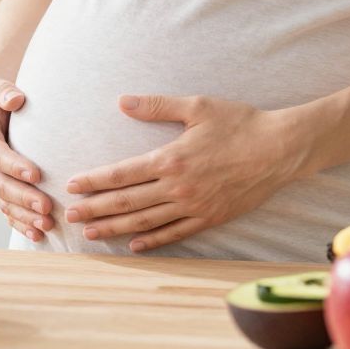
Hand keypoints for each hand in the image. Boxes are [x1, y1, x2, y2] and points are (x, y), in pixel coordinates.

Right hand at [0, 77, 54, 242]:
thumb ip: (3, 91)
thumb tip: (16, 99)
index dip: (14, 166)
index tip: (37, 174)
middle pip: (0, 185)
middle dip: (23, 198)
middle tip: (47, 207)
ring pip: (3, 202)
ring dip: (24, 216)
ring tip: (47, 224)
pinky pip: (4, 211)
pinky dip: (20, 224)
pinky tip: (37, 235)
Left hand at [64, 94, 305, 252]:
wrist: (280, 149)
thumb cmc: (239, 123)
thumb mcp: (197, 107)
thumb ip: (157, 106)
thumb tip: (122, 102)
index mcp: (171, 159)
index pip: (122, 174)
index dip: (95, 181)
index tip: (72, 186)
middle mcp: (179, 187)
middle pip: (128, 202)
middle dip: (96, 209)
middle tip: (69, 216)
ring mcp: (194, 206)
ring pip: (147, 222)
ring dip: (116, 228)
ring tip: (91, 234)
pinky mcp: (210, 218)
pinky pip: (176, 233)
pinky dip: (153, 241)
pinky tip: (134, 246)